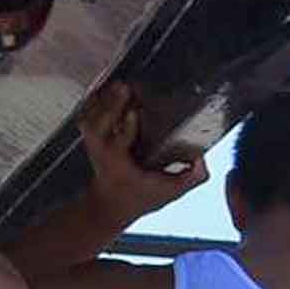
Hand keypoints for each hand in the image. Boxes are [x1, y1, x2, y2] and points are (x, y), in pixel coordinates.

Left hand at [76, 83, 207, 225]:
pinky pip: (88, 111)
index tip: (135, 112)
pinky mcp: (90, 133)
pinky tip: (109, 87)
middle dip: (111, 105)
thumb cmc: (140, 196)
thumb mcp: (169, 191)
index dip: (127, 127)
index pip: (119, 144)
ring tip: (122, 84)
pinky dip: (97, 98)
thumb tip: (201, 160)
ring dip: (104, 99)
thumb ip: (190, 178)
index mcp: (120, 164)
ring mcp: (93, 141)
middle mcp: (103, 151)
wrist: (110, 203)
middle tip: (126, 87)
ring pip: (91, 116)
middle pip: (99, 125)